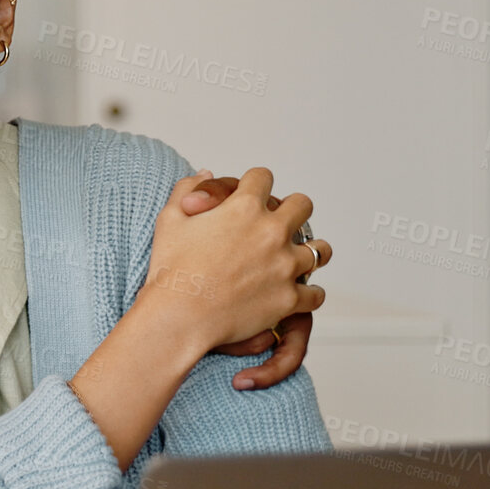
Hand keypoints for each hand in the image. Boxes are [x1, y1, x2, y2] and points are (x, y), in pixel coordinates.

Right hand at [178, 175, 332, 389]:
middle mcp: (272, 232)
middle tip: (279, 223)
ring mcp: (285, 266)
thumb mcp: (169, 220)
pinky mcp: (289, 298)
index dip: (254, 183)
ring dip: (308, 251)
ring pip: (320, 249)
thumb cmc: (171, 270)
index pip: (263, 177)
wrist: (178, 316)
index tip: (249, 195)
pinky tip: (295, 293)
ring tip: (293, 259)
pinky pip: (316, 293)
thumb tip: (204, 172)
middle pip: (302, 205)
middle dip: (292, 210)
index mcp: (243, 208)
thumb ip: (186, 190)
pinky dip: (308, 294)